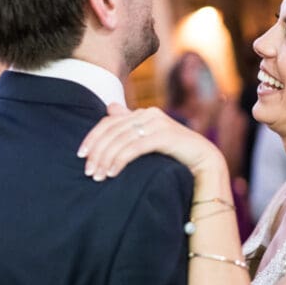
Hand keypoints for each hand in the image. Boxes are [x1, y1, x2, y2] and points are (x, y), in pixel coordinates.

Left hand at [78, 104, 222, 180]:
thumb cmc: (175, 153)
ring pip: (121, 140)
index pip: (109, 121)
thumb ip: (130, 124)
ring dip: (106, 159)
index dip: (92, 137)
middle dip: (97, 152)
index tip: (81, 155)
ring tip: (98, 176)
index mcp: (143, 113)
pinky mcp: (164, 136)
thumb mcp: (149, 138)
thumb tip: (110, 107)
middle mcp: (149, 114)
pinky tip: (113, 173)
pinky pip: (134, 148)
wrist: (204, 161)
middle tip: (89, 171)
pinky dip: (120, 160)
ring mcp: (157, 123)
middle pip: (112, 131)